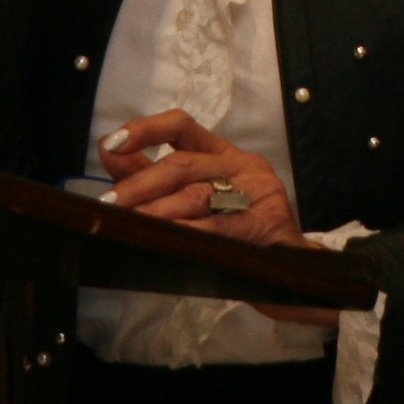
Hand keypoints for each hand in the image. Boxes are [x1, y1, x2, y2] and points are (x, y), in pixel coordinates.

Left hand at [97, 109, 341, 327]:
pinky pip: (214, 227)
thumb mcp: (199, 200)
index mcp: (225, 154)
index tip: (114, 143)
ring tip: (128, 225)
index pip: (183, 126)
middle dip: (140, 184)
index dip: (146, 129)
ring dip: (155, 213)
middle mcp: (243, 165)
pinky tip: (162, 240)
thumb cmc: (239, 237)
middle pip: (182, 164)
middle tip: (110, 204)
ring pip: (195, 196)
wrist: (293, 277)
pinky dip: (183, 232)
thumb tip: (110, 152)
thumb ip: (153, 175)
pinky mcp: (264, 222)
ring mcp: (257, 192)